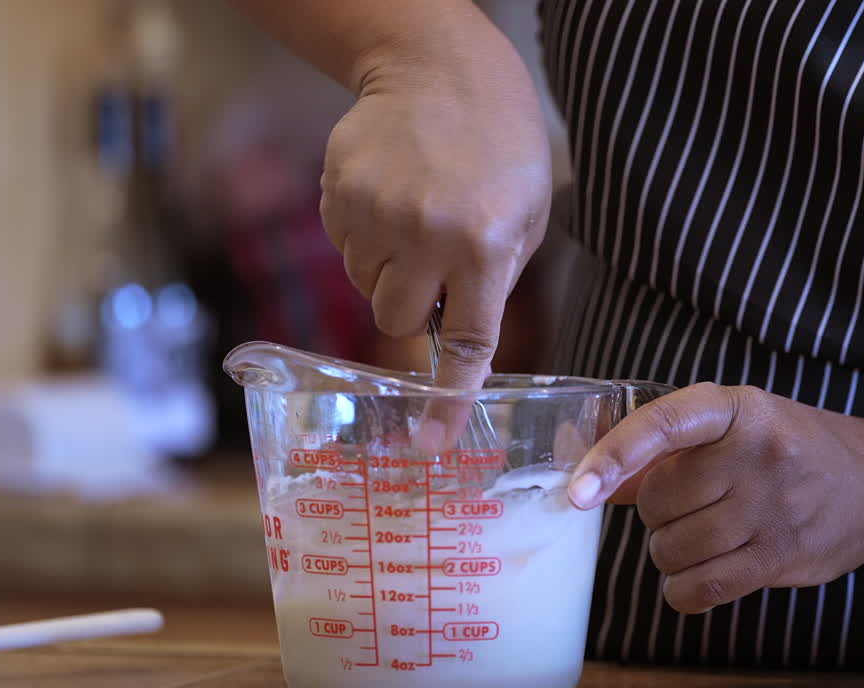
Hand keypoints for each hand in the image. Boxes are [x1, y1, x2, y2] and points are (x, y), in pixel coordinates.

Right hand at [319, 53, 551, 389]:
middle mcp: (425, 235)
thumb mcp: (525, 215)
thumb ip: (495, 280)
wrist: (441, 70)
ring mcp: (374, 212)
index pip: (466, 343)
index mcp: (482, 246)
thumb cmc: (500, 146)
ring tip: (417, 214)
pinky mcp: (338, 191)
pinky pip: (343, 246)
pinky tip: (391, 196)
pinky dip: (365, 235)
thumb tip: (459, 342)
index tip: (431, 441)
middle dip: (414, 303)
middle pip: (398, 317)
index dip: (448, 398)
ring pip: (366, 284)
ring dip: (389, 267)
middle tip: (435, 264)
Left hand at [568, 383, 863, 613]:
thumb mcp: (734, 424)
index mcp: (737, 409)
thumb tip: (587, 475)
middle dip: (654, 511)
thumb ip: (662, 450)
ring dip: (667, 550)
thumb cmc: (790, 448)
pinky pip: (698, 589)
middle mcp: (755, 455)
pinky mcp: (780, 559)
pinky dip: (681, 588)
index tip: (578, 491)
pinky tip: (695, 573)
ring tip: (696, 534)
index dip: (614, 457)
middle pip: (657, 502)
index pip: (663, 425)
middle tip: (683, 504)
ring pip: (671, 549)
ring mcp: (771, 510)